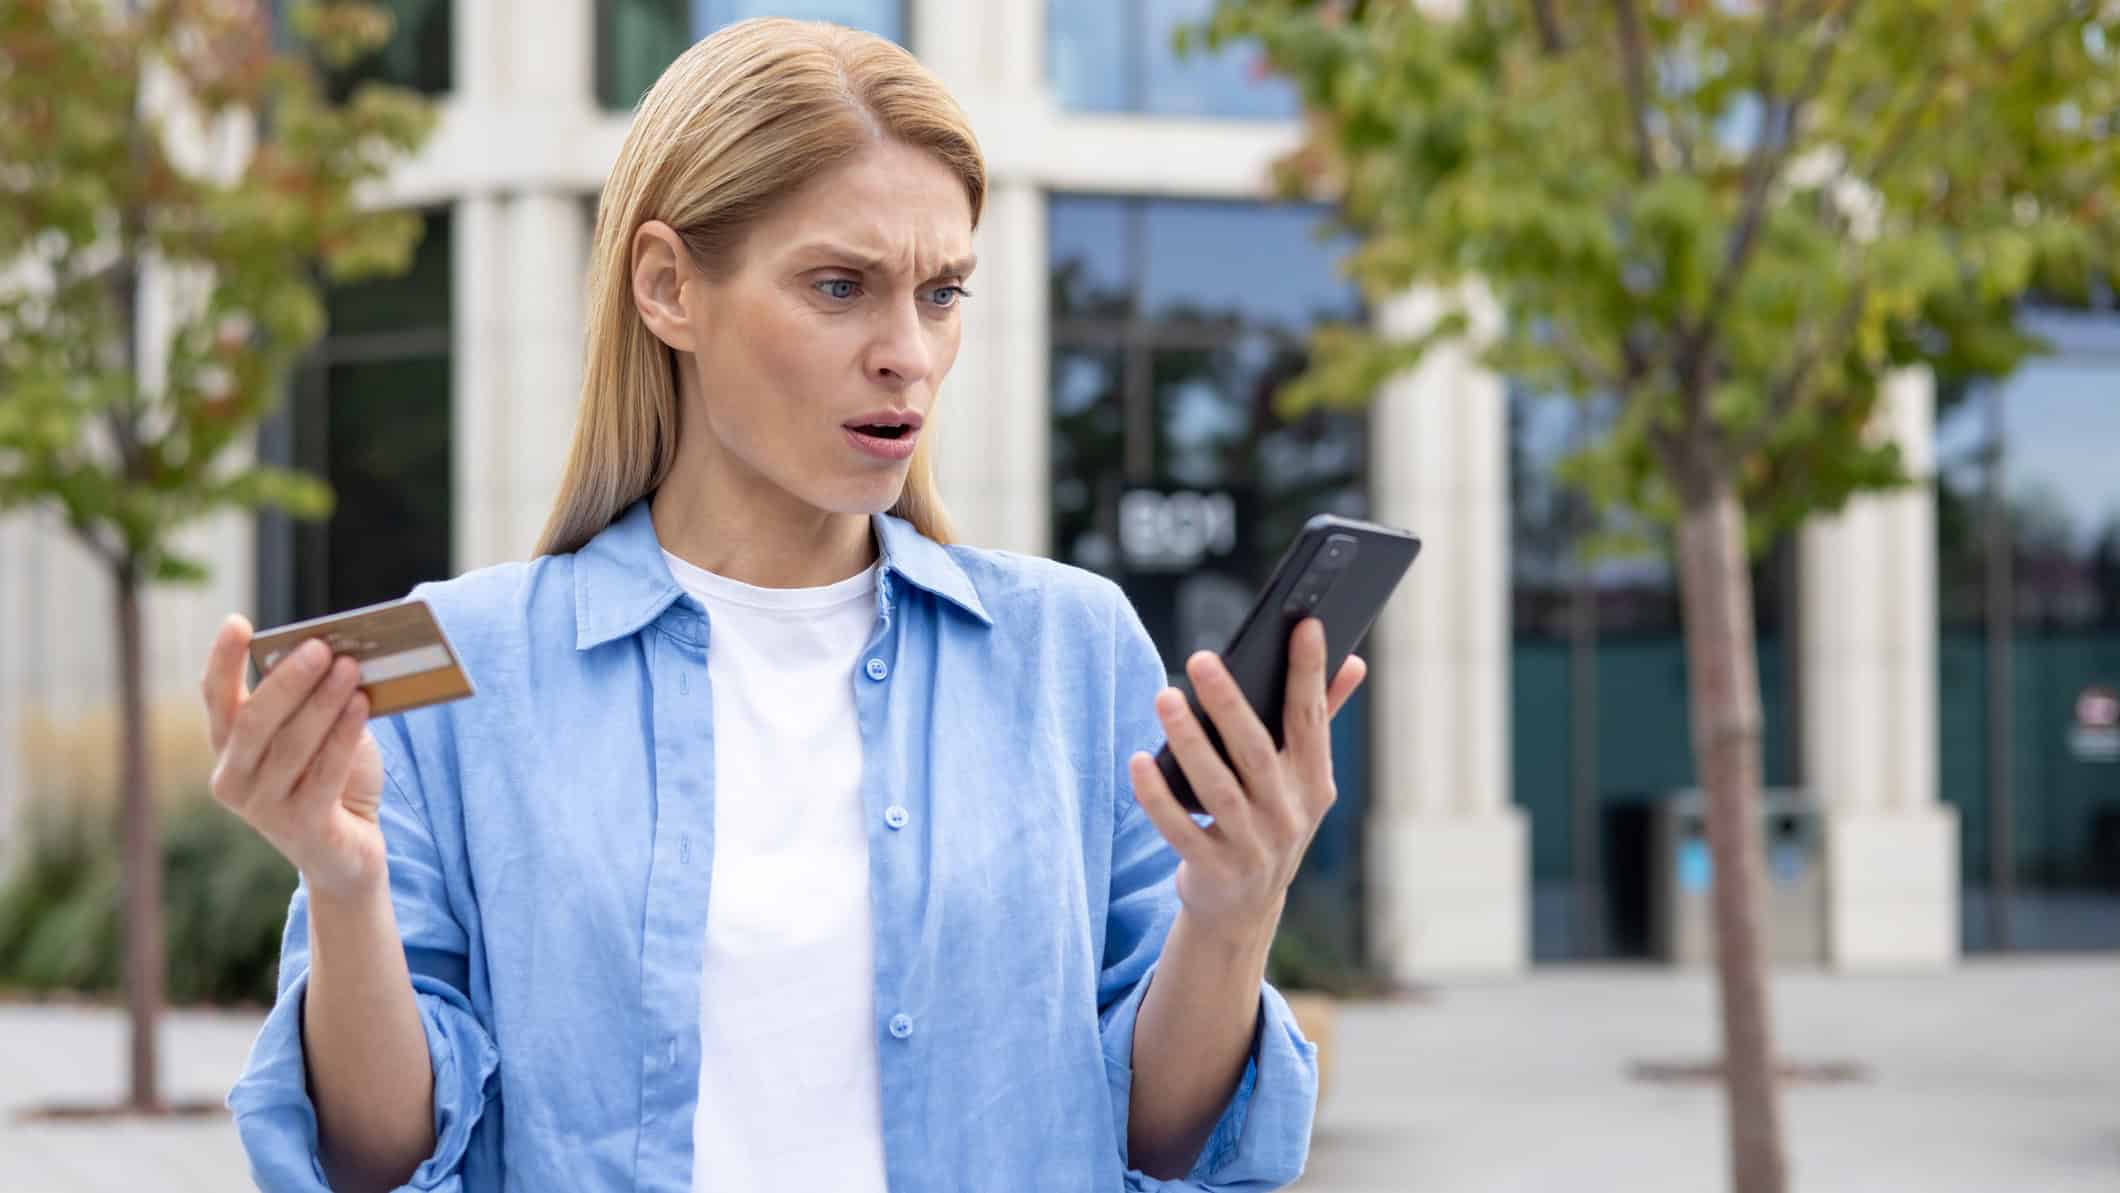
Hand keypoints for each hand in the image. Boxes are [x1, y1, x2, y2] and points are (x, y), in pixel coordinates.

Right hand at [203, 614, 387, 900]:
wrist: (348, 851)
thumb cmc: (330, 779)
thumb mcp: (315, 735)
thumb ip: (311, 702)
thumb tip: (333, 653)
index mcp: (228, 750)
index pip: (215, 699)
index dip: (223, 660)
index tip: (237, 623)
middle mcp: (233, 780)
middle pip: (254, 720)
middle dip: (288, 680)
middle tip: (319, 646)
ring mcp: (262, 808)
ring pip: (291, 744)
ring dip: (323, 701)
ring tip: (350, 667)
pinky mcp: (301, 826)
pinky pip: (325, 772)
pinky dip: (344, 734)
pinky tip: (362, 704)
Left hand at [1128, 618, 1366, 937]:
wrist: (1244, 909)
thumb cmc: (1270, 822)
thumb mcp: (1302, 781)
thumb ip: (1320, 719)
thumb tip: (1354, 663)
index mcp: (1314, 783)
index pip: (1310, 719)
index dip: (1309, 672)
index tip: (1304, 624)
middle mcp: (1288, 814)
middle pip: (1256, 751)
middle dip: (1230, 702)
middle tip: (1201, 657)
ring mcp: (1253, 847)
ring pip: (1218, 788)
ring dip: (1189, 741)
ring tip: (1164, 697)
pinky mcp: (1214, 871)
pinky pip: (1180, 829)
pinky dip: (1158, 796)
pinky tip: (1138, 761)